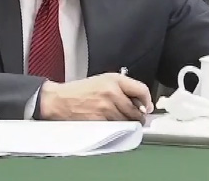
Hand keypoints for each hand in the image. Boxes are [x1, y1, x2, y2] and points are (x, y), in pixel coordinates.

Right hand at [38, 73, 152, 120]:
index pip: (141, 90)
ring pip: (127, 121)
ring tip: (121, 121)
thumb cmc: (81, 91)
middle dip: (138, 116)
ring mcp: (106, 107)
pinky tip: (112, 124)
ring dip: (128, 124)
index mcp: (114, 79)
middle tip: (136, 118)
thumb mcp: (103, 81)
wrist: (60, 100)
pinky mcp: (100, 120)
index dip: (148, 100)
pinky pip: (116, 127)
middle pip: (136, 110)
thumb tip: (142, 103)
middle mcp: (112, 92)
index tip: (148, 107)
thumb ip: (122, 88)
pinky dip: (117, 128)